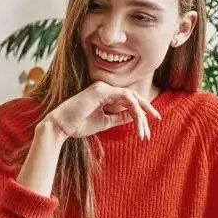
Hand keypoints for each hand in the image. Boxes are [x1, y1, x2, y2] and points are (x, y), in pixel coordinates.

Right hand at [43, 81, 160, 140]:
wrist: (61, 127)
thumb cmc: (79, 125)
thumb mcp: (105, 122)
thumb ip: (119, 117)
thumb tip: (135, 116)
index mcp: (105, 95)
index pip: (128, 99)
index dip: (141, 108)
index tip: (151, 122)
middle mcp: (105, 88)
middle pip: (132, 96)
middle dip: (146, 109)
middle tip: (157, 120)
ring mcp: (102, 88)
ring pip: (130, 97)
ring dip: (140, 114)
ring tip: (144, 130)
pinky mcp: (101, 91)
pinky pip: (124, 97)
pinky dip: (133, 108)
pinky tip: (138, 120)